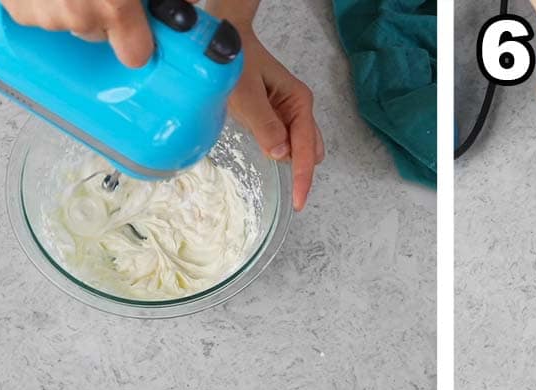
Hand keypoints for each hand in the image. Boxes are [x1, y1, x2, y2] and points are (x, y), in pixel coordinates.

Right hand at [0, 0, 154, 67]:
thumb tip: (179, 6)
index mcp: (113, 6)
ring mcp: (44, 14)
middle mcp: (79, 16)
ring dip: (66, 3)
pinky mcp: (16, 8)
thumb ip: (146, 0)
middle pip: (97, 35)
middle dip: (98, 13)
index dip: (138, 42)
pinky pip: (34, 13)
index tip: (138, 35)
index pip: (136, 54)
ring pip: (65, 23)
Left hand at [228, 28, 323, 210]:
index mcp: (299, 103)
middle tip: (269, 162)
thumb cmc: (236, 62)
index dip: (302, 177)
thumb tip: (281, 154)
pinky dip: (274, 148)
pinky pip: (283, 143)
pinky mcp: (277, 119)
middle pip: (310, 153)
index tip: (299, 201)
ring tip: (257, 135)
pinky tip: (257, 135)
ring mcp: (289, 115)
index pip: (307, 149)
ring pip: (298, 150)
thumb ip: (265, 124)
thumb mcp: (246, 94)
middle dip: (297, 167)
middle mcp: (299, 110)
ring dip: (284, 157)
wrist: (225, 41)